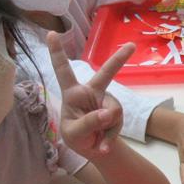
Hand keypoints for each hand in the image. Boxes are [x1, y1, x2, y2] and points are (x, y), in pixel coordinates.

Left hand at [48, 33, 131, 159]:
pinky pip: (118, 121)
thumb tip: (108, 113)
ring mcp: (105, 101)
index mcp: (73, 94)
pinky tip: (103, 145)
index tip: (52, 33)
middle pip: (106, 73)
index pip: (63, 71)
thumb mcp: (74, 133)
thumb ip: (89, 123)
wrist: (93, 149)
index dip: (57, 53)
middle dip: (119, 59)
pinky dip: (111, 136)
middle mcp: (91, 92)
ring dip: (107, 128)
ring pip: (114, 110)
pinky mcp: (116, 111)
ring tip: (97, 141)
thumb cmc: (76, 137)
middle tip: (131, 46)